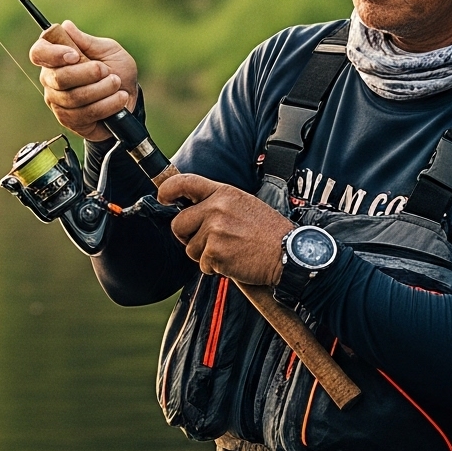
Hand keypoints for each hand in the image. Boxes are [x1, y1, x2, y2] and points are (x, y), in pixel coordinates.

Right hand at [30, 21, 137, 139]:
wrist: (131, 97)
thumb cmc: (117, 70)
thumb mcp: (108, 50)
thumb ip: (86, 41)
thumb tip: (66, 26)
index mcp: (56, 58)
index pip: (39, 53)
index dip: (53, 54)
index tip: (75, 55)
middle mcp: (51, 80)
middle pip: (58, 78)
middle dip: (87, 74)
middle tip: (106, 71)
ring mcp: (58, 102)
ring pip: (73, 97)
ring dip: (101, 89)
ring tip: (117, 84)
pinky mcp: (69, 120)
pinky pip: (84, 114)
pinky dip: (107, 105)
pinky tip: (119, 98)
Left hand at [163, 174, 290, 286]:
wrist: (289, 253)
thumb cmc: (268, 232)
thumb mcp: (244, 205)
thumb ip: (218, 204)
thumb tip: (192, 210)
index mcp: (223, 193)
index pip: (185, 182)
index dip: (167, 190)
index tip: (162, 198)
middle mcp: (215, 208)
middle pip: (178, 224)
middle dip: (188, 236)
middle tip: (208, 241)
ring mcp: (214, 230)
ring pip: (190, 248)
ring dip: (205, 255)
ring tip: (230, 251)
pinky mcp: (215, 252)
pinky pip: (202, 264)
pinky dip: (215, 268)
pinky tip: (234, 261)